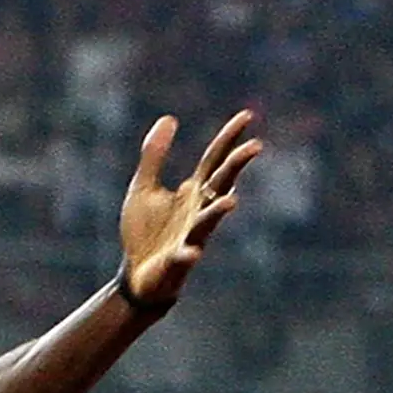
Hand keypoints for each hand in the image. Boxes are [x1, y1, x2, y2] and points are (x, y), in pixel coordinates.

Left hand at [118, 110, 262, 309]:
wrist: (136, 276)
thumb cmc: (145, 232)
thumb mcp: (144, 187)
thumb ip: (154, 155)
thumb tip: (169, 118)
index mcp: (193, 192)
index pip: (215, 160)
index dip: (229, 138)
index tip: (248, 116)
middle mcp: (198, 212)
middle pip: (221, 185)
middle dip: (236, 167)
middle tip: (256, 146)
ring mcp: (190, 236)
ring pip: (208, 222)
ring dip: (218, 212)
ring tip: (231, 202)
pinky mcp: (176, 262)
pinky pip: (184, 257)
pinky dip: (187, 255)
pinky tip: (190, 252)